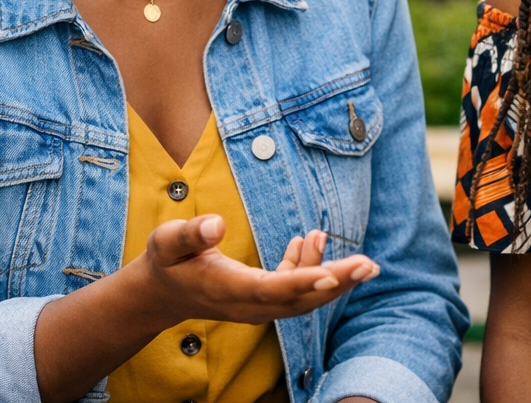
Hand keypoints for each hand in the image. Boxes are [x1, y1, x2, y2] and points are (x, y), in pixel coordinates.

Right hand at [140, 217, 379, 326]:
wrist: (161, 293)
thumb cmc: (167, 261)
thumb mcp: (167, 242)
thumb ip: (190, 233)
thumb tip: (216, 224)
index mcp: (226, 289)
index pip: (271, 289)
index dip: (303, 282)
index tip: (332, 274)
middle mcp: (247, 304)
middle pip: (298, 301)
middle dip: (336, 284)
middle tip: (369, 266)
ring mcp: (257, 305)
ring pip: (303, 300)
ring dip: (333, 279)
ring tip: (360, 258)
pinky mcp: (262, 299)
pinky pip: (294, 290)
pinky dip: (310, 269)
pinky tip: (308, 240)